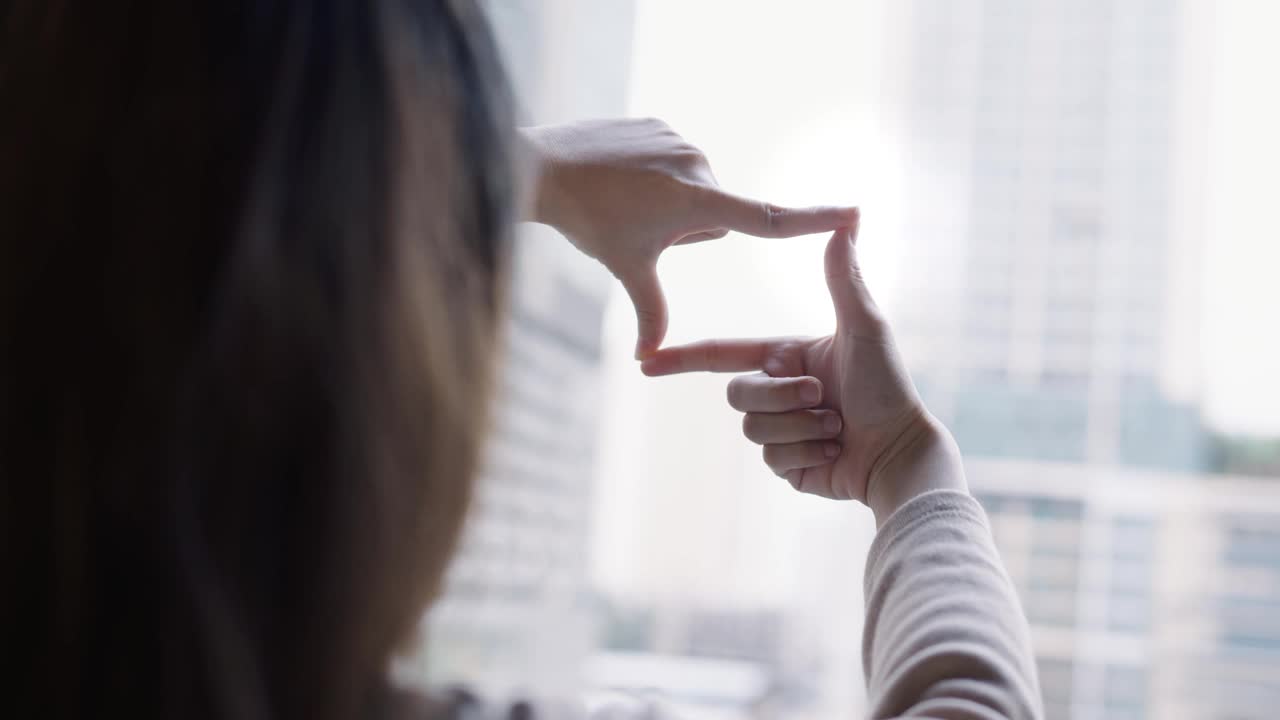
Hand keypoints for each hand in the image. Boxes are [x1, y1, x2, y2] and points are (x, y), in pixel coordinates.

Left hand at [521, 118, 857, 357]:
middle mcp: (699, 165)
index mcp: (698, 202)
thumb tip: (649, 360)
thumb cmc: (588, 221)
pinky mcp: (660, 125)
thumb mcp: (626, 269)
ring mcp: (679, 140)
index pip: (766, 218)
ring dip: (668, 202)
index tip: (852, 212)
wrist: (542, 166)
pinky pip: (671, 161)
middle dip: (686, 229)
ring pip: (691, 188)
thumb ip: (650, 312)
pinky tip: (617, 177)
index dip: (812, 219)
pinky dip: (652, 175)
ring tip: (623, 201)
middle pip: (712, 215)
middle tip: (638, 226)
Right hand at [640, 215, 965, 521]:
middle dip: (780, 397)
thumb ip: (844, 278)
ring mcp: (781, 431)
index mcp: (786, 357)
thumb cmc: (888, 386)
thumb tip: (848, 220)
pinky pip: (772, 460)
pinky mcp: (788, 465)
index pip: (723, 354)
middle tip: (823, 398)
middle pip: (738, 393)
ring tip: (837, 426)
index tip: (646, 361)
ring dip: (801, 427)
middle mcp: (778, 392)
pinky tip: (836, 450)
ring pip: (754, 429)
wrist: (900, 451)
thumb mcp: (865, 326)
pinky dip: (807, 453)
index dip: (683, 357)